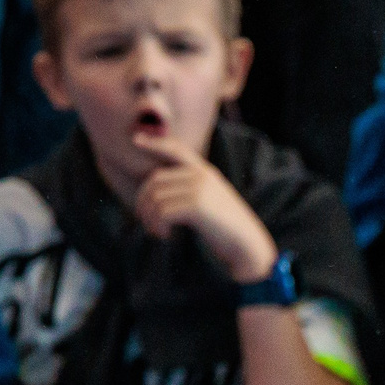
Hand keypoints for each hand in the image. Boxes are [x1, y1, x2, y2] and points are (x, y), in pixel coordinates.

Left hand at [132, 130, 277, 281]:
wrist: (248, 245)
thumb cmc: (228, 230)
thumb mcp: (212, 202)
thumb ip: (191, 192)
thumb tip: (158, 195)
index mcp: (205, 172)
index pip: (176, 150)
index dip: (155, 143)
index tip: (136, 139)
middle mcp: (201, 176)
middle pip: (155, 180)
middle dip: (143, 202)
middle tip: (146, 221)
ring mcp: (199, 189)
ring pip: (156, 198)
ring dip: (150, 218)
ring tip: (157, 231)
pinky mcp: (197, 205)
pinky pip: (162, 212)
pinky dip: (159, 226)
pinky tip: (166, 235)